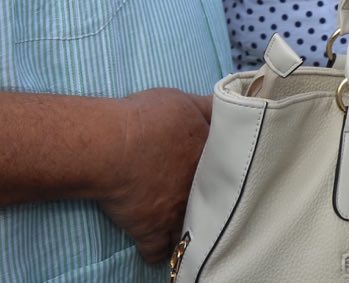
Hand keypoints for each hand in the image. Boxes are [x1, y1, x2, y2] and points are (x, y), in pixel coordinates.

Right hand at [98, 89, 211, 262]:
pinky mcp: (152, 229)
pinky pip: (158, 251)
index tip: (221, 170)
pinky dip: (157, 252)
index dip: (224, 168)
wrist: (114, 146)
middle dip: (211, 200)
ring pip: (191, 227)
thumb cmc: (148, 118)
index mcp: (210, 154)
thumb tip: (226, 104)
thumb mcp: (185, 101)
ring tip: (187, 227)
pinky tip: (158, 249)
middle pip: (214, 199)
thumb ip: (207, 108)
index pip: (228, 165)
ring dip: (188, 227)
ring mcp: (177, 210)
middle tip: (206, 199)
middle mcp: (199, 185)